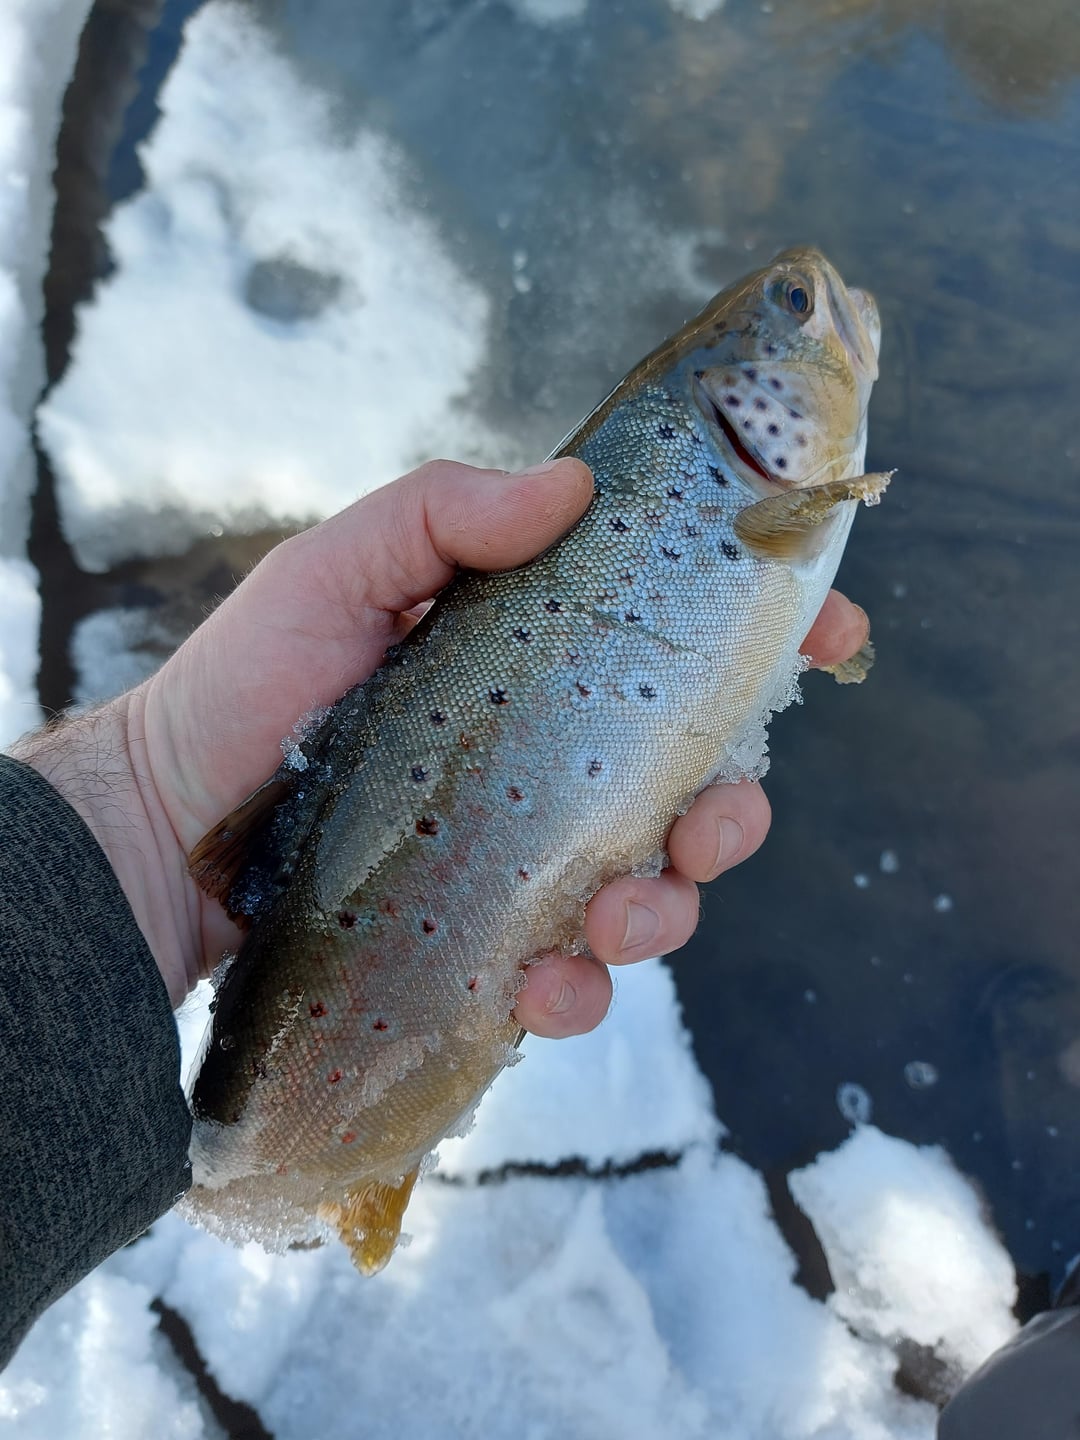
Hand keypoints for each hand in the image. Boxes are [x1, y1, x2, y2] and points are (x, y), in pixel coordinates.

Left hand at [13, 458, 867, 1034]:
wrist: (165, 828)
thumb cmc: (250, 685)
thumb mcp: (336, 569)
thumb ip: (442, 511)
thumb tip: (572, 484)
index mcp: (543, 666)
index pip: (683, 645)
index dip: (774, 635)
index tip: (829, 631)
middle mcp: (554, 762)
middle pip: (699, 786)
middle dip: (735, 810)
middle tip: (715, 820)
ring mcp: (528, 857)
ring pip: (656, 892)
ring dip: (668, 909)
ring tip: (616, 915)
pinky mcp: (493, 941)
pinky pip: (576, 976)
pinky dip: (581, 988)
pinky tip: (545, 982)